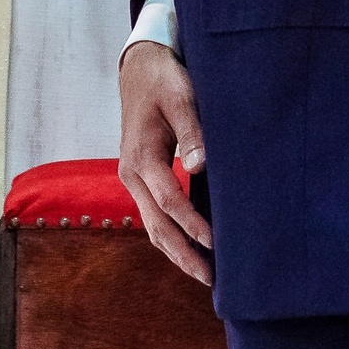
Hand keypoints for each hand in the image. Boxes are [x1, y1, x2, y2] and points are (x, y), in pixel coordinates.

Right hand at [118, 40, 212, 284]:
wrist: (140, 68)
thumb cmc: (165, 81)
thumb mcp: (181, 98)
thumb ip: (192, 133)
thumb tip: (200, 166)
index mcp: (141, 156)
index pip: (169, 201)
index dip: (193, 225)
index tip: (217, 243)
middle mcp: (131, 173)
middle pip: (155, 225)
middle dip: (182, 254)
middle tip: (211, 279)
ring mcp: (133, 177)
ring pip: (151, 225)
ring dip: (175, 251)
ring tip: (203, 273)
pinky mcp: (140, 177)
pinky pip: (153, 215)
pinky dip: (170, 234)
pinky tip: (190, 247)